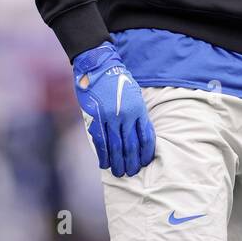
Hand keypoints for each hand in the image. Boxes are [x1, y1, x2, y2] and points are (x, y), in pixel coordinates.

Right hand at [72, 41, 156, 176]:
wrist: (98, 67)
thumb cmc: (118, 81)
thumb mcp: (135, 95)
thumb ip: (138, 115)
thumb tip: (140, 136)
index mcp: (138, 110)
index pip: (146, 138)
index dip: (145, 153)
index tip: (144, 162)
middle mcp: (126, 115)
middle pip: (131, 146)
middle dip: (132, 162)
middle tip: (131, 172)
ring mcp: (110, 118)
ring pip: (116, 147)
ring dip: (118, 162)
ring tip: (119, 172)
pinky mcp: (95, 118)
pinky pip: (100, 141)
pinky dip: (103, 155)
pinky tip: (104, 164)